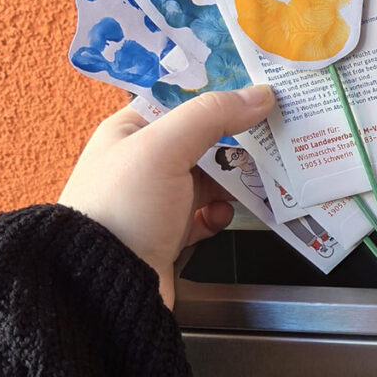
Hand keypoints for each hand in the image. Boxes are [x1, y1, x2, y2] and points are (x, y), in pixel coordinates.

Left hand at [59, 86, 275, 307]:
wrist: (104, 287)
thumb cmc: (123, 209)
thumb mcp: (164, 148)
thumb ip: (212, 115)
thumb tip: (259, 94)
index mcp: (130, 130)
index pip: (181, 98)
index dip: (219, 92)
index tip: (258, 88)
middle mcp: (143, 161)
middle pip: (203, 138)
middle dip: (236, 139)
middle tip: (272, 134)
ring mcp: (157, 198)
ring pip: (211, 177)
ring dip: (235, 179)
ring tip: (257, 179)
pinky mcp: (171, 232)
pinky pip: (208, 214)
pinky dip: (221, 214)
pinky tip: (220, 218)